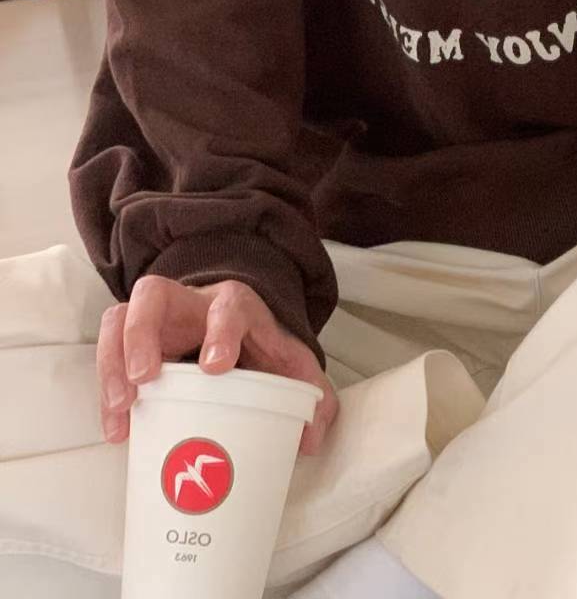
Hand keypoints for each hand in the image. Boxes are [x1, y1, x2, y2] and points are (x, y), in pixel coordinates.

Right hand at [96, 275, 337, 456]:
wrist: (238, 331)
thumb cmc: (260, 349)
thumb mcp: (292, 366)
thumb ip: (312, 397)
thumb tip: (309, 439)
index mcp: (236, 307)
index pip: (228, 306)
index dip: (220, 331)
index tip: (215, 366)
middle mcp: (190, 304)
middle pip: (155, 295)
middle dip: (143, 334)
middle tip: (145, 377)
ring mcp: (157, 319)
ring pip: (120, 318)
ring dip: (113, 361)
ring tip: (122, 407)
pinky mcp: (134, 341)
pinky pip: (108, 350)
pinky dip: (106, 388)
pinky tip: (118, 428)